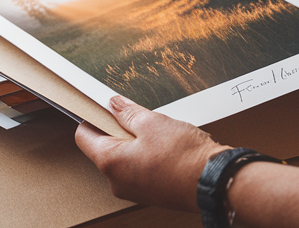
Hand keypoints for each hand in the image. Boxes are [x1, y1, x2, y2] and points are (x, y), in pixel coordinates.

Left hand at [74, 96, 228, 211]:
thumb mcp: (152, 123)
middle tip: (138, 117)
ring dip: (136, 143)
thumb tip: (114, 105)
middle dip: (119, 130)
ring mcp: (134, 190)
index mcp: (110, 163)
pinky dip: (148, 156)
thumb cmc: (184, 157)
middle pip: (105, 148)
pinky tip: (167, 148)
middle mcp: (117, 181)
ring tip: (158, 134)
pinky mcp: (151, 193)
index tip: (103, 107)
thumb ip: (128, 112)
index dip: (92, 118)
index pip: (83, 136)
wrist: (215, 182)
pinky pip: (140, 170)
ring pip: (125, 159)